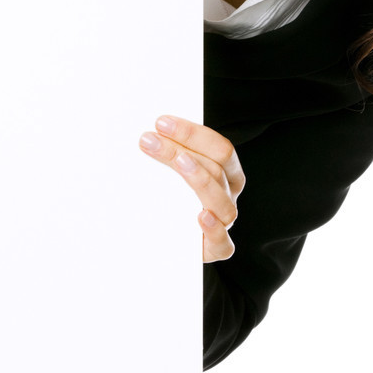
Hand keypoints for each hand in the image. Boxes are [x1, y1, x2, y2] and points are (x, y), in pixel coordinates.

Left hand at [139, 114, 244, 261]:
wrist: (163, 243)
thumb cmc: (167, 201)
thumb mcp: (167, 174)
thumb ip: (165, 154)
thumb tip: (145, 134)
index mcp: (225, 173)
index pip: (219, 148)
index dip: (192, 133)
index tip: (161, 123)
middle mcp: (227, 195)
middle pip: (217, 167)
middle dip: (184, 147)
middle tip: (151, 139)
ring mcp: (223, 223)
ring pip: (222, 201)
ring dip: (199, 177)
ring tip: (178, 162)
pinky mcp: (214, 249)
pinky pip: (223, 244)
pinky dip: (215, 229)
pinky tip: (200, 216)